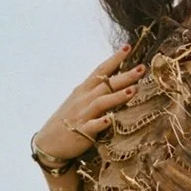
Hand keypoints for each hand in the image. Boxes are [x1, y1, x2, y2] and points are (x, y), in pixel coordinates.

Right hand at [33, 44, 145, 165]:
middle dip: (124, 76)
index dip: (114, 59)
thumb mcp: (80, 102)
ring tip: (133, 90)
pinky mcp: (81, 133)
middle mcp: (83, 100)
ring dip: (117, 96)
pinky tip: (110, 120)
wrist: (48, 144)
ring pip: (101, 102)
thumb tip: (117, 82)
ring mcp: (82, 115)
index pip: (101, 70)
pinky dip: (101, 123)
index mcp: (84, 90)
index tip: (128, 47)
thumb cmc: (68, 121)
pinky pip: (92, 127)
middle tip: (142, 68)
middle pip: (106, 84)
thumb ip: (96, 92)